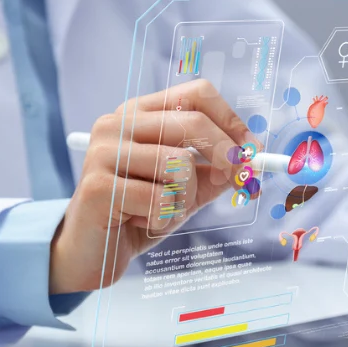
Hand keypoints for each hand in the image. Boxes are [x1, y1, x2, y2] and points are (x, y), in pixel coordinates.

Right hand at [49, 80, 252, 293]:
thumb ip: (217, 172)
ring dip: (185, 198)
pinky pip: (160, 198)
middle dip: (227, 155)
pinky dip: (164, 218)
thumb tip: (253, 160)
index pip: (196, 93)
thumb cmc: (141, 213)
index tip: (252, 148)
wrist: (94, 253)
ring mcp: (104, 151)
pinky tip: (140, 222)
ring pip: (180, 163)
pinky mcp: (98, 185)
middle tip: (240, 181)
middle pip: (193, 122)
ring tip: (162, 210)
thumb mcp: (187, 188)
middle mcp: (117, 123)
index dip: (231, 119)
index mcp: (140, 114)